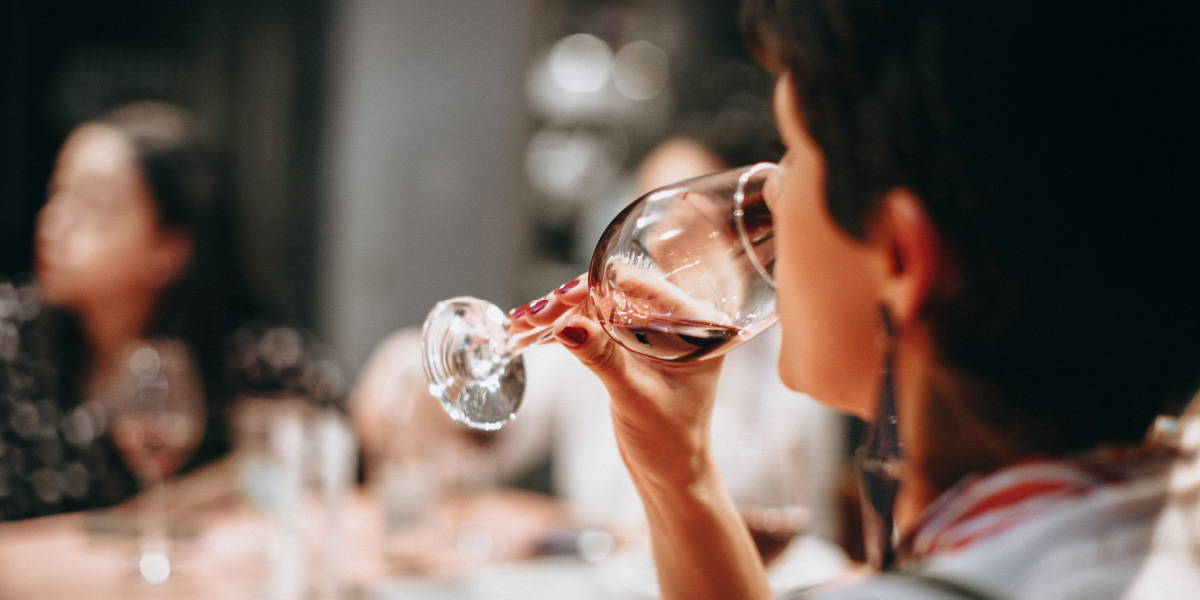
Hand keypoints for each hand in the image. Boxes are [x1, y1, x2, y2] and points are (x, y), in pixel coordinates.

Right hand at [508, 276, 725, 489]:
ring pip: (601, 306)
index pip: (645, 287)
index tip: (563, 296)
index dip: (599, 286)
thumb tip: (566, 324)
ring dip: (562, 313)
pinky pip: (597, 325)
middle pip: (617, 292)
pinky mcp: (632, 345)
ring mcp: (653, 332)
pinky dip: (567, 329)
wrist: (670, 473)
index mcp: (698, 323)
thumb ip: (602, 358)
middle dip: (572, 301)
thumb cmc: (669, 440)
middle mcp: (678, 320)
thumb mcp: (634, 396)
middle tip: (534, 314)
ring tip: (522, 321)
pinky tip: (533, 332)